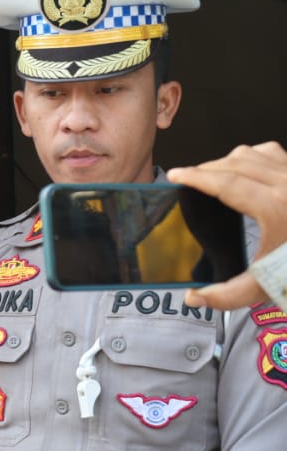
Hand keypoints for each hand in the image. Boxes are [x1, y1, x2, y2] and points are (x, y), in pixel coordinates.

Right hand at [168, 141, 286, 308]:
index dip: (196, 177)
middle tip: (188, 179)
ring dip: (229, 161)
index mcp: (275, 208)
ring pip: (254, 153)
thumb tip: (193, 298)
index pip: (226, 182)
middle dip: (206, 169)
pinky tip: (246, 170)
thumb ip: (228, 296)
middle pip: (235, 163)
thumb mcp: (267, 285)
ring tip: (213, 175)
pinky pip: (273, 153)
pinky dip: (254, 157)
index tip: (176, 175)